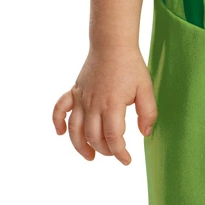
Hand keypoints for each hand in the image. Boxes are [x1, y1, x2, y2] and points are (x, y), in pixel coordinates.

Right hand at [52, 47, 157, 164]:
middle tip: (115, 152)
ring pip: (74, 129)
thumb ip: (148, 113)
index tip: (127, 160)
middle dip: (105, 150)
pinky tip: (60, 133)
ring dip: (80, 146)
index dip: (120, 153)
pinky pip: (59, 109)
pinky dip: (57, 122)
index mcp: (112, 105)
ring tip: (90, 156)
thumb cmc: (131, 66)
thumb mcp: (146, 89)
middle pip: (94, 137)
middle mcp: (93, 104)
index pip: (113, 138)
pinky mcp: (74, 91)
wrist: (112, 44)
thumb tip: (145, 134)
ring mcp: (81, 98)